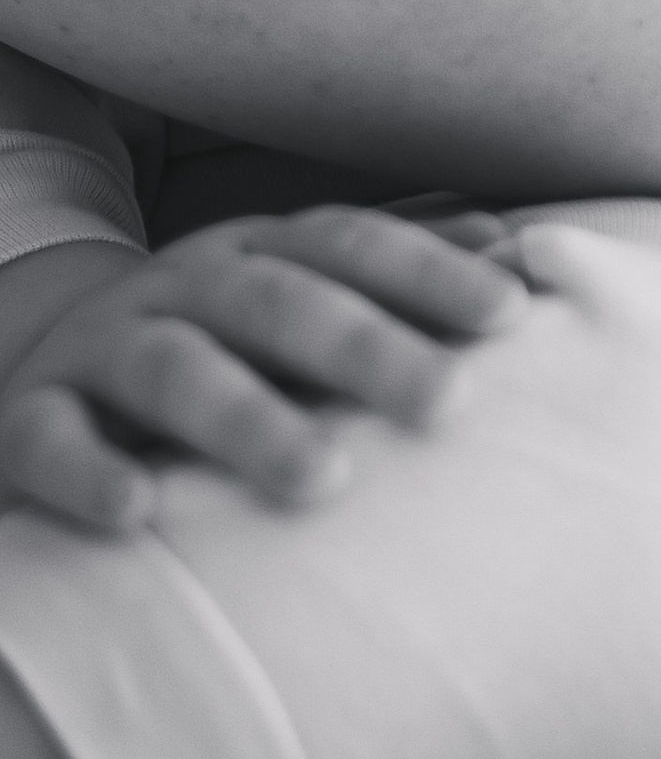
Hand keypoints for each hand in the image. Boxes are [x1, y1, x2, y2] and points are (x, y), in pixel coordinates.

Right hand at [0, 207, 525, 530]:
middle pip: (277, 304)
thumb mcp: (292, 297)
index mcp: (256, 255)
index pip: (348, 247)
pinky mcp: (27, 416)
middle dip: (365, 348)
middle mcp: (181, 287)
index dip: (427, 273)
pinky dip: (88, 473)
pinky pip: (49, 439)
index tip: (509, 316)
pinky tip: (138, 511)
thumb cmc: (211, 345)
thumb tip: (513, 247)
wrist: (35, 365)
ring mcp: (99, 347)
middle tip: (447, 401)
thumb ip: (392, 277)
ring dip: (248, 419)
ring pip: (173, 369)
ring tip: (323, 477)